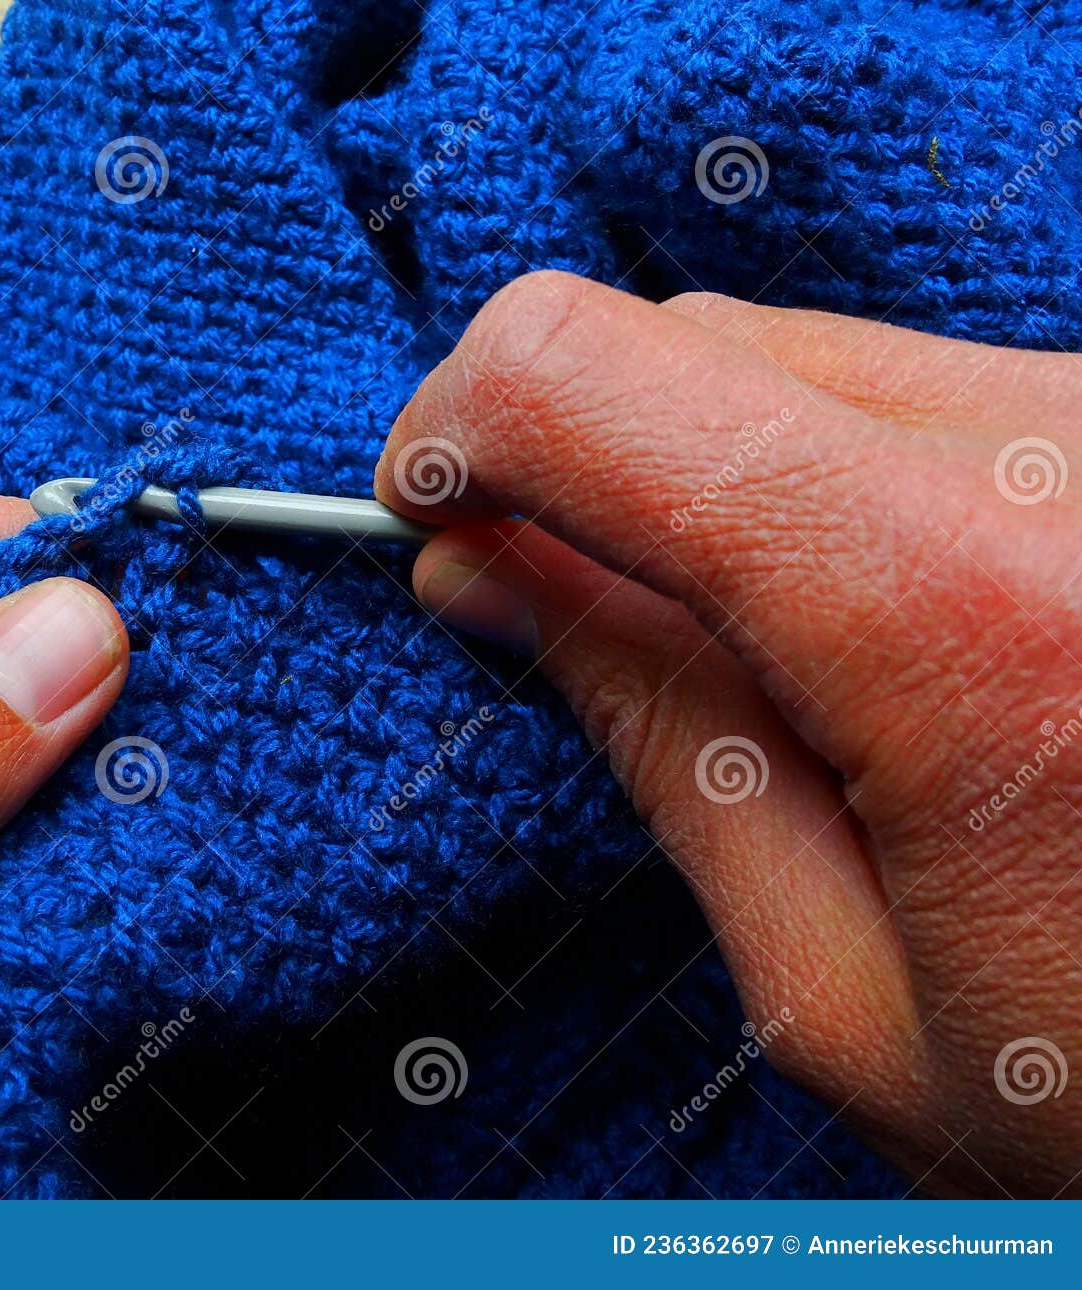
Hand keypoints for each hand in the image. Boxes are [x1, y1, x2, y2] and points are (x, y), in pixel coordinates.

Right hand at [377, 272, 1081, 1196]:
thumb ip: (650, 733)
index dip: (462, 424)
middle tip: (558, 608)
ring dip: (703, 474)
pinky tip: (857, 617)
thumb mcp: (840, 984)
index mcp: (972, 622)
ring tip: (760, 656)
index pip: (601, 379)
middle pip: (689, 340)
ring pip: (796, 349)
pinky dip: (818, 473)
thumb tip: (489, 568)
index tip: (429, 507)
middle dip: (575, 461)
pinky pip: (910, 382)